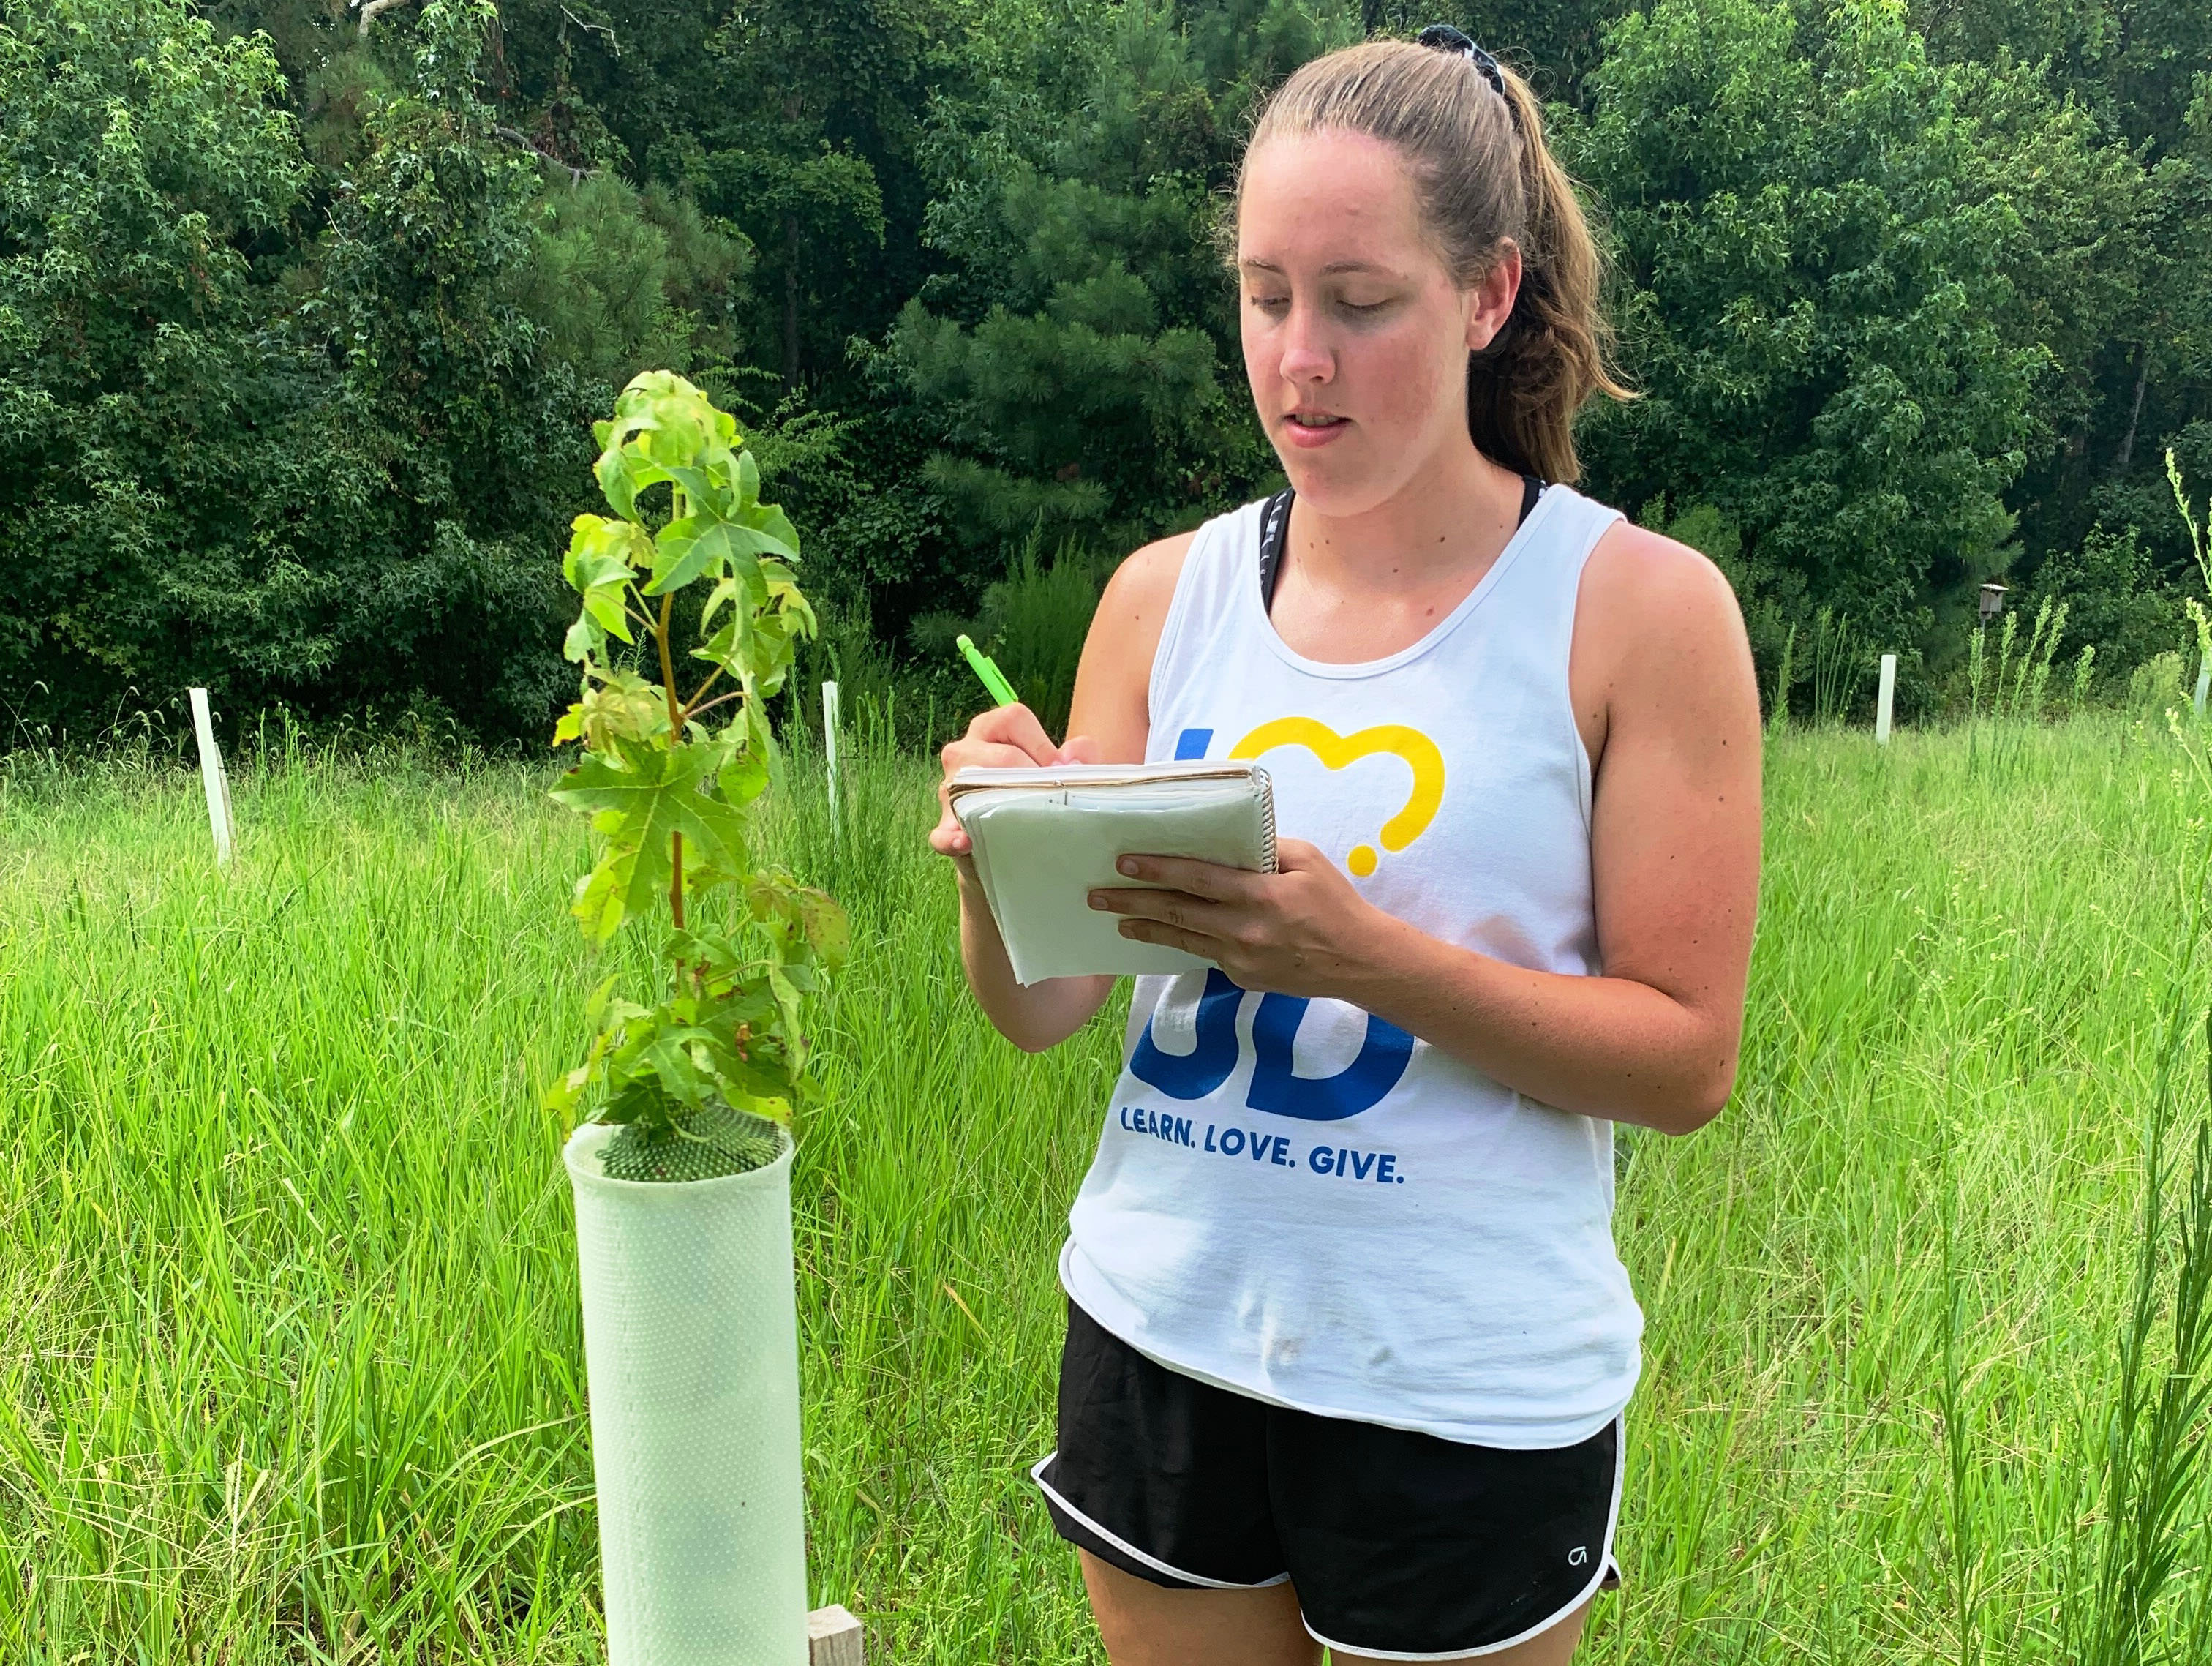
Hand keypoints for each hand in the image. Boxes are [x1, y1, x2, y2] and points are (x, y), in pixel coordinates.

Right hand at [930, 704, 1098, 857]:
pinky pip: (942, 833)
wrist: (1019, 841)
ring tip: (1018, 821)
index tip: (1060, 772)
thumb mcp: (1064, 769)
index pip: (1014, 718)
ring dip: (998, 806)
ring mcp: (950, 789)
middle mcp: (965, 751)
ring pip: (968, 787)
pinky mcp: (946, 827)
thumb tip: (1072, 759)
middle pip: (999, 756)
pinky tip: (964, 841)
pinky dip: (951, 838)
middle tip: (1050, 801)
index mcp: (991, 728)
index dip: (1043, 744)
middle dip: (1031, 778)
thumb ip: (1081, 754)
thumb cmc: (1040, 792)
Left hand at [1087, 839, 1393, 997]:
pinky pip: (1205, 954)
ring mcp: (1240, 959)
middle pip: (1176, 913)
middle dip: (1132, 903)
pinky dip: (1182, 941)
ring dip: (1145, 929)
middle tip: (1097, 896)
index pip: (1198, 879)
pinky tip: (1161, 933)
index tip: (1124, 863)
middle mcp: (1244, 930)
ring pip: (1182, 939)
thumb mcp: (1308, 861)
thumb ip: (1266, 848)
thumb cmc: (1335, 903)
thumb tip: (1228, 838)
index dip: (1158, 869)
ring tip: (1115, 921)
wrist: (1358, 961)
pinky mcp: (1242, 978)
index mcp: (1260, 895)